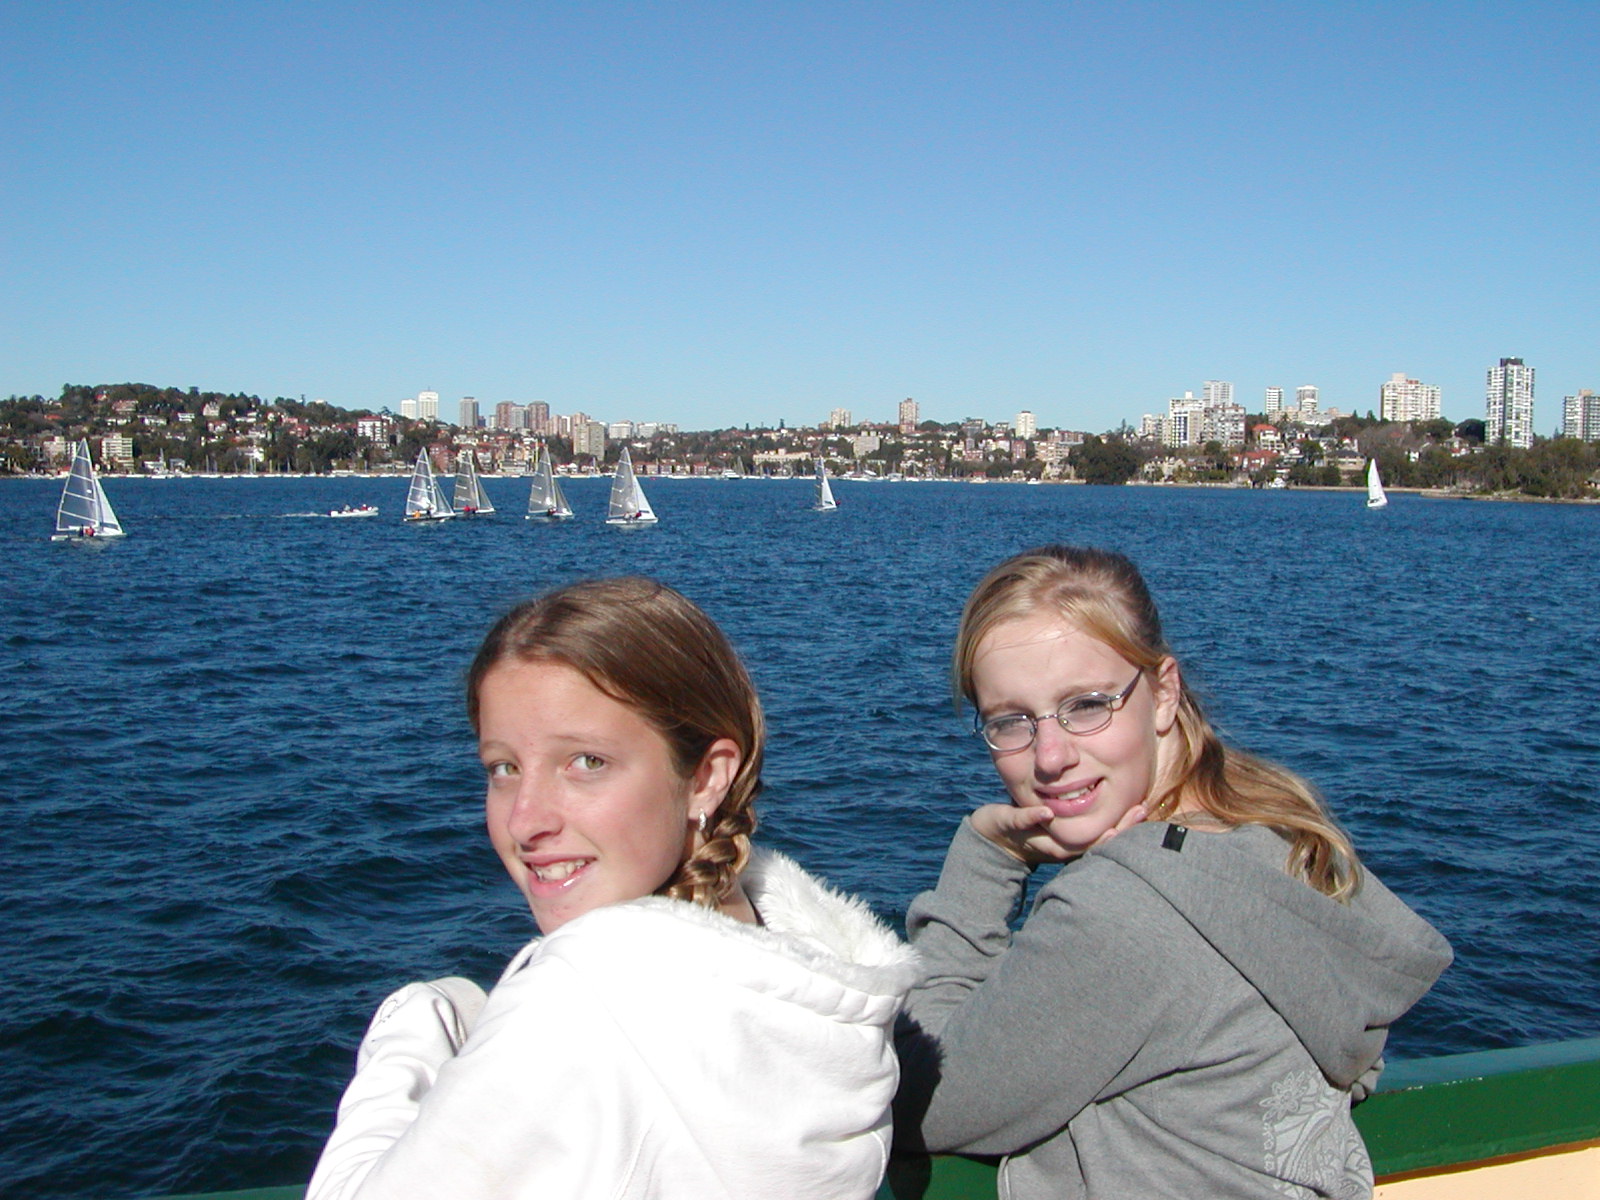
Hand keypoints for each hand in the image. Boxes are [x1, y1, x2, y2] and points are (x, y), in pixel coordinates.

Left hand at [971, 802, 1147, 864]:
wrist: (994, 835)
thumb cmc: (1033, 820)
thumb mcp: (1061, 809)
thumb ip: (1084, 800)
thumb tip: (1113, 780)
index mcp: (1071, 842)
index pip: (1103, 836)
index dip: (1125, 825)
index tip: (1143, 808)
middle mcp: (1058, 846)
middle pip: (1093, 844)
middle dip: (1118, 830)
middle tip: (1138, 811)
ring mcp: (1035, 838)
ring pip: (1063, 842)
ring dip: (1088, 833)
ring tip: (1109, 826)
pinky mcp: (1011, 824)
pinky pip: (1025, 821)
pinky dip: (1035, 816)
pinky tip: (1048, 811)